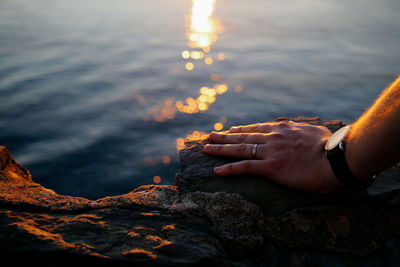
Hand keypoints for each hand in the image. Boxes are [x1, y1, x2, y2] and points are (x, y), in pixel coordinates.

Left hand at [203, 121, 340, 192]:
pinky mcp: (271, 167)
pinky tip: (217, 170)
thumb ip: (302, 131)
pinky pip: (244, 167)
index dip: (242, 129)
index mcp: (283, 128)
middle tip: (210, 135)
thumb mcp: (315, 132)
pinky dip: (229, 168)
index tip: (231, 130)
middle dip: (225, 136)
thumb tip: (303, 133)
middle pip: (243, 136)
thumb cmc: (331, 146)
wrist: (336, 158)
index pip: (257, 128)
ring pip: (239, 148)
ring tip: (206, 148)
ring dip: (220, 149)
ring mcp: (270, 152)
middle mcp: (273, 137)